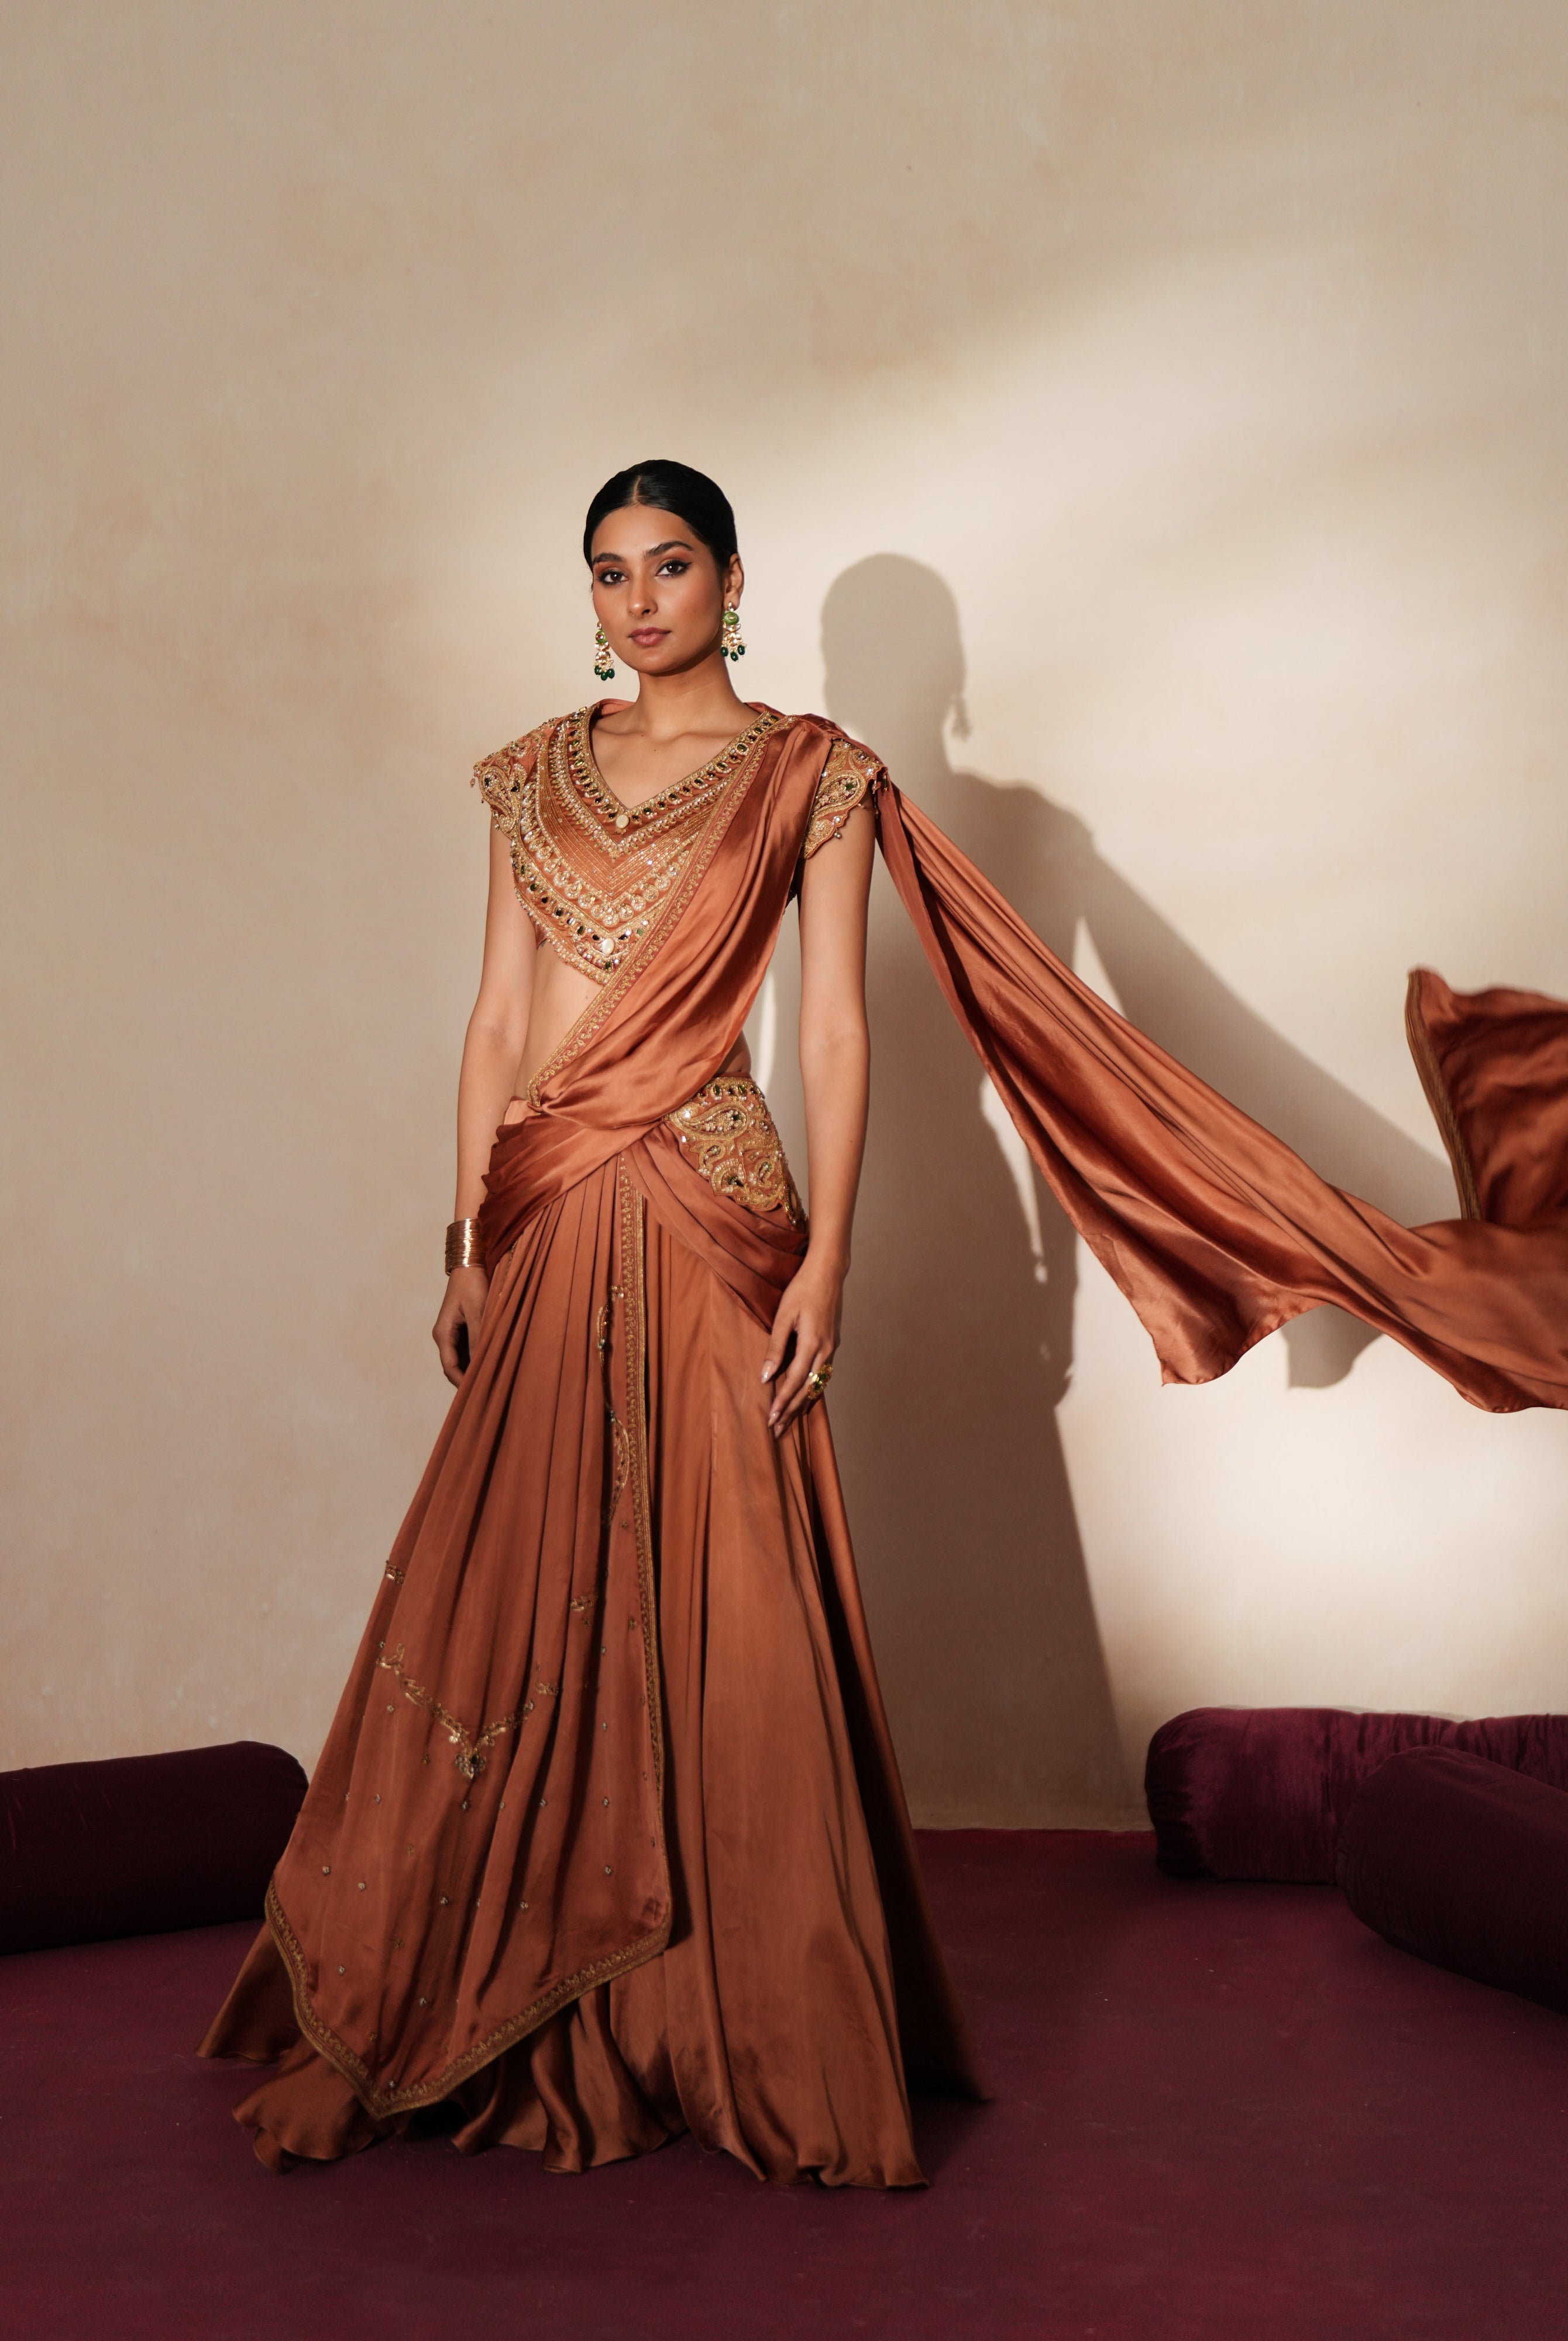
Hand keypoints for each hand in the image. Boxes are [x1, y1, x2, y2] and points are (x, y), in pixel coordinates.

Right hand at [433, 1264, 489, 1385]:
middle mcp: (444, 1336)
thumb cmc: (473, 1285)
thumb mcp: (478, 1312)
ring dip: (472, 1369)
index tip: (477, 1393)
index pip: (449, 1367)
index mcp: (443, 1333)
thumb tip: (481, 1363)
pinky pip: (466, 1350)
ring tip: (490, 1380)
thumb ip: (478, 1338)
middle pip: (453, 1366)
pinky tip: (490, 1363)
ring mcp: (451, 1333)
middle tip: (486, 1392)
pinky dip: (476, 1358)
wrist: (470, 1266)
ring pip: (460, 1359)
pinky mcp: (460, 1329)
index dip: (462, 1382)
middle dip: (467, 1379)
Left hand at [761, 1253, 844, 1438]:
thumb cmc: (802, 1289)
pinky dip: (812, 1389)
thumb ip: (775, 1347)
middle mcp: (826, 1350)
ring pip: (817, 1385)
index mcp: (812, 1344)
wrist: (828, 1272)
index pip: (794, 1382)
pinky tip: (804, 1397)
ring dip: (802, 1404)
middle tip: (777, 1431)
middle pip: (808, 1390)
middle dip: (791, 1411)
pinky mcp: (832, 1344)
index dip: (782, 1403)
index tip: (770, 1420)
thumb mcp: (783, 1316)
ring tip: (789, 1421)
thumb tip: (766, 1377)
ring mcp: (832, 1348)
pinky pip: (822, 1374)